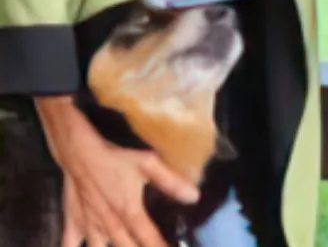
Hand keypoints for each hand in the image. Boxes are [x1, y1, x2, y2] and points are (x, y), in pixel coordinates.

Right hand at [35, 95, 198, 246]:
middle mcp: (110, 224)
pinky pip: (69, 244)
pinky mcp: (73, 223)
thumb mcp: (148, 164)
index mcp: (129, 212)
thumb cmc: (116, 158)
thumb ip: (171, 182)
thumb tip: (194, 197)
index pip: (149, 238)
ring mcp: (89, 226)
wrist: (79, 153)